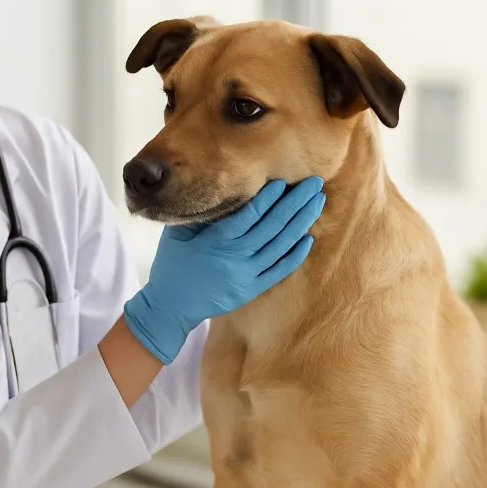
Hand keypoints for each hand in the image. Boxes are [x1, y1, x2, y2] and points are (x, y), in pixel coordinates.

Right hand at [123, 176, 324, 363]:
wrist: (170, 306)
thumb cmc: (171, 264)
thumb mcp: (177, 233)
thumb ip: (199, 213)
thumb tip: (219, 189)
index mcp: (216, 240)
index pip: (249, 214)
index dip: (268, 197)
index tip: (283, 180)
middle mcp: (235, 257)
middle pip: (272, 226)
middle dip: (295, 202)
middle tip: (314, 183)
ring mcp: (246, 275)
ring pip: (281, 246)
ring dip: (301, 222)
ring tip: (316, 202)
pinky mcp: (251, 290)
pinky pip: (279, 271)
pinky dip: (295, 255)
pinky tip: (309, 238)